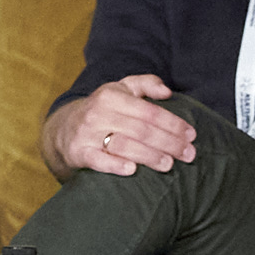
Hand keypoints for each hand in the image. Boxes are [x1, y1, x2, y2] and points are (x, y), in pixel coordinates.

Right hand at [59, 73, 199, 176]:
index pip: (149, 111)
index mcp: (111, 95)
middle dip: (169, 143)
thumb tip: (167, 92)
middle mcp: (99, 113)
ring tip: (170, 165)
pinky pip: (97, 160)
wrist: (63, 129)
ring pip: (124, 145)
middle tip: (189, 154)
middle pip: (141, 130)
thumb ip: (145, 84)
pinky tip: (132, 170)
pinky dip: (114, 165)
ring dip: (149, 156)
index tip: (191, 134)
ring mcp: (87, 134)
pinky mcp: (78, 153)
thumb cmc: (102, 110)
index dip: (173, 123)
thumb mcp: (120, 89)